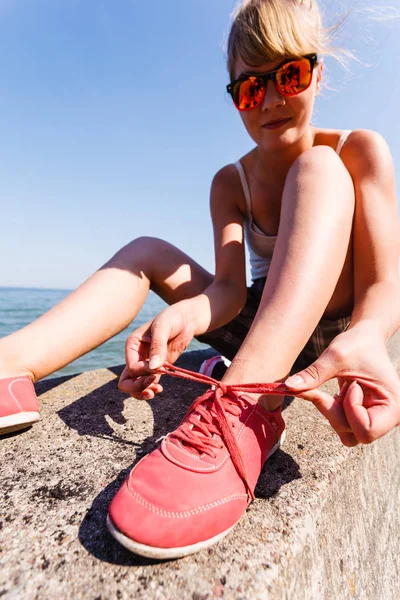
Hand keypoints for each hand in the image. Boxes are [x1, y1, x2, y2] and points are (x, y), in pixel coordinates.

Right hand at [118, 304, 194, 399]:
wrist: (186, 320)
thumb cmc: (172, 319)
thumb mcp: (163, 327)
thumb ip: (158, 346)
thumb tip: (153, 368)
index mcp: (132, 345)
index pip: (132, 367)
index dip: (143, 372)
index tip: (160, 367)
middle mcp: (135, 356)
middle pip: (127, 380)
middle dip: (137, 387)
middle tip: (151, 389)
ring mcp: (145, 364)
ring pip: (135, 385)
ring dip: (142, 392)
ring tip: (156, 391)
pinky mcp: (157, 369)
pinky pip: (148, 384)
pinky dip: (151, 389)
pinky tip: (160, 389)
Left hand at [285, 325, 399, 446]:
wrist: (364, 337)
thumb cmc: (357, 344)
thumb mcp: (336, 356)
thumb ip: (314, 374)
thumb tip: (288, 386)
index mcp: (394, 406)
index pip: (366, 431)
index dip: (349, 410)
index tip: (351, 385)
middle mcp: (389, 418)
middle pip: (354, 435)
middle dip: (335, 411)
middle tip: (337, 387)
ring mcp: (376, 419)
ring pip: (346, 434)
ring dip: (333, 413)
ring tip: (339, 390)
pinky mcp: (363, 417)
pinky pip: (342, 425)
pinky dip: (332, 410)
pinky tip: (337, 392)